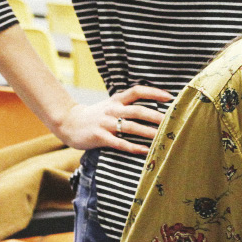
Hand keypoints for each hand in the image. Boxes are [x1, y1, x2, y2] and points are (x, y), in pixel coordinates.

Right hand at [54, 85, 172, 154]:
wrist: (68, 123)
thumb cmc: (96, 115)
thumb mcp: (111, 105)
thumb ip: (128, 105)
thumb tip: (154, 107)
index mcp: (117, 99)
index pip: (137, 91)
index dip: (154, 92)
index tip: (170, 97)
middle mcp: (112, 109)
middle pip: (138, 110)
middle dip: (157, 116)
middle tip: (173, 120)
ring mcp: (105, 123)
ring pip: (131, 127)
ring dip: (148, 132)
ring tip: (163, 137)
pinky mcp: (99, 137)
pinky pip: (119, 142)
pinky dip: (133, 146)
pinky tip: (145, 150)